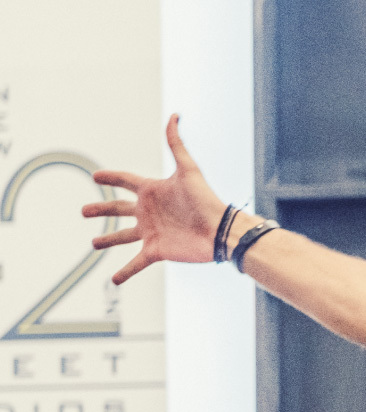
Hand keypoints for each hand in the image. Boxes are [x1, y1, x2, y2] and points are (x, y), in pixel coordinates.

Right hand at [82, 114, 235, 284]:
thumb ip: (177, 144)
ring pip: (123, 236)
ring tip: (94, 243)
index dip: (111, 177)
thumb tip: (175, 115)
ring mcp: (151, 232)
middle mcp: (149, 212)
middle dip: (101, 209)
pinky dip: (125, 272)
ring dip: (108, 240)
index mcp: (153, 191)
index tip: (96, 175)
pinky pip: (136, 263)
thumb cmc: (206, 200)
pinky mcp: (157, 251)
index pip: (126, 181)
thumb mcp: (188, 169)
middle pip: (118, 209)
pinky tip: (113, 280)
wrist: (221, 231)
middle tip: (83, 211)